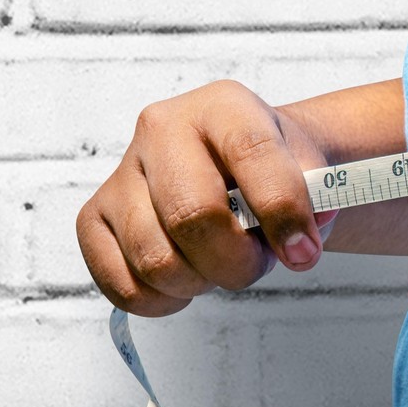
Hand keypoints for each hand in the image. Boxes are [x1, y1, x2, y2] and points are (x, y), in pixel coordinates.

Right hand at [77, 80, 336, 315]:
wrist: (238, 165)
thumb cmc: (270, 169)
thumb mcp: (309, 168)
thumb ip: (313, 200)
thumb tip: (300, 243)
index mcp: (222, 107)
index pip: (251, 153)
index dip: (283, 211)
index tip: (304, 252)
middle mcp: (161, 130)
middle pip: (193, 216)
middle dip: (238, 261)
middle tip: (259, 262)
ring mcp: (121, 174)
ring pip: (156, 259)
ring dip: (204, 281)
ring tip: (224, 262)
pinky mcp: (94, 218)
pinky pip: (122, 284)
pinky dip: (164, 299)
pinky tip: (189, 278)